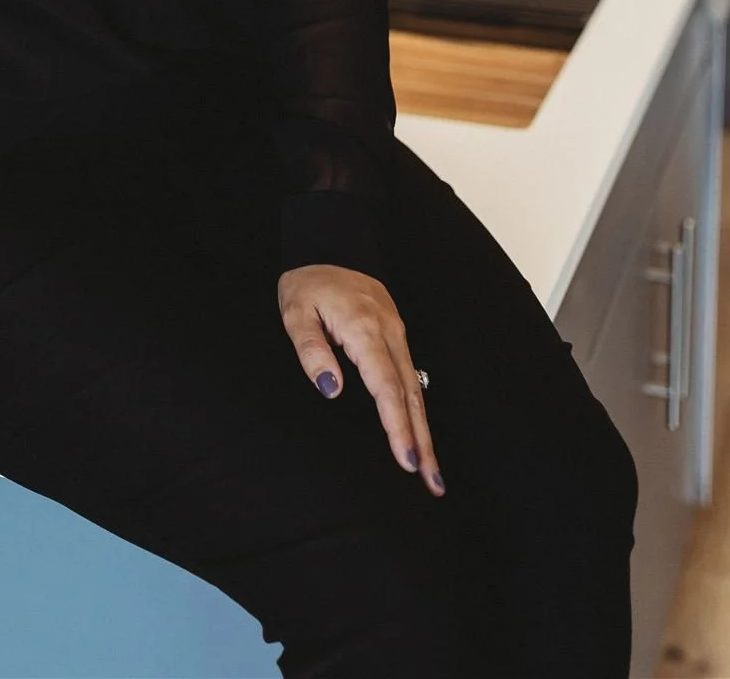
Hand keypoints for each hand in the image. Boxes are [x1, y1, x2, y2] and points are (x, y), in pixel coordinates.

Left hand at [278, 263, 443, 496]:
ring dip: (425, 431)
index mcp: (364, 329)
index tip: (405, 461)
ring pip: (415, 390)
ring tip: (432, 473)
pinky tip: (420, 433)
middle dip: (422, 442)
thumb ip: (311, 349)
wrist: (329, 245)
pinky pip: (411, 379)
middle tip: (432, 483)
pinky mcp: (396, 336)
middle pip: (410, 396)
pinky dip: (418, 410)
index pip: (385, 387)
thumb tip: (331, 389)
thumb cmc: (308, 282)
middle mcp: (389, 333)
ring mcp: (397, 334)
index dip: (397, 427)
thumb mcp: (296, 311)